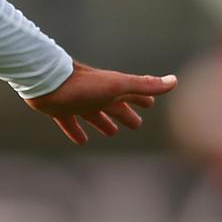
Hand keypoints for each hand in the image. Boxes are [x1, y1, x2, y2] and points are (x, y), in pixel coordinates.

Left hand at [25, 62, 177, 144]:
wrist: (46, 81)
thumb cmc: (83, 84)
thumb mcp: (117, 86)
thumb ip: (144, 85)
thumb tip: (174, 81)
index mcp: (111, 89)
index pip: (131, 94)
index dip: (142, 98)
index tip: (150, 104)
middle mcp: (95, 94)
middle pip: (114, 106)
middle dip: (125, 113)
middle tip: (136, 124)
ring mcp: (76, 102)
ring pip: (93, 114)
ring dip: (103, 122)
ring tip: (111, 132)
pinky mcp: (60, 110)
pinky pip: (70, 122)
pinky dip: (76, 130)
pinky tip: (81, 141)